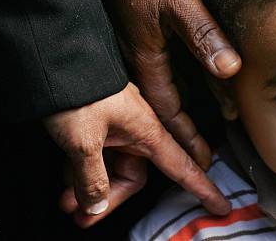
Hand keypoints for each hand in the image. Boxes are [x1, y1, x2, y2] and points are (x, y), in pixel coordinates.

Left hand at [44, 83, 230, 227]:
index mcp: (146, 131)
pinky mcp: (98, 124)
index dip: (203, 188)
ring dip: (90, 188)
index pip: (182, 166)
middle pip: (134, 176)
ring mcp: (116, 127)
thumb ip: (92, 179)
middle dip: (109, 199)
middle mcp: (136, 130)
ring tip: (67, 203)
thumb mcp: (82, 141)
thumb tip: (97, 206)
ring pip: (112, 169)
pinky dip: (83, 172)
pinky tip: (65, 182)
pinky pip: (98, 156)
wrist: (53, 58)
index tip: (221, 207)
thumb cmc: (76, 92)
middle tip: (83, 217)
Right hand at [102, 0, 241, 169]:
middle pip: (167, 106)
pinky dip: (189, 81)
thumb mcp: (179, 3)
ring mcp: (143, 48)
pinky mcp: (148, 34)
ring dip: (191, 107)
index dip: (185, 137)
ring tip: (215, 120)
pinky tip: (206, 82)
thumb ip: (205, 36)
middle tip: (207, 154)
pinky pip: (170, 68)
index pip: (168, 110)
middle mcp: (142, 59)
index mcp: (145, 59)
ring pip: (170, 88)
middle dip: (187, 131)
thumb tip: (230, 70)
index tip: (200, 161)